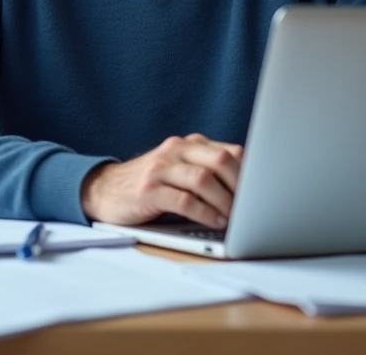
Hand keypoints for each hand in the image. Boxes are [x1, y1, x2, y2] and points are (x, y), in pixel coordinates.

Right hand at [80, 133, 242, 228]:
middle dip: (241, 187)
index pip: (230, 151)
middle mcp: (175, 150)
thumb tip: (250, 190)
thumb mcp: (179, 170)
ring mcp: (160, 168)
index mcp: (188, 144)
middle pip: (220, 161)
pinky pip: (183, 200)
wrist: (103, 190)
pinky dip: (203, 213)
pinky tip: (213, 221)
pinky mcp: (147, 190)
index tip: (263, 194)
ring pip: (203, 179)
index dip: (250, 173)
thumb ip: (207, 171)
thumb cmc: (151, 185)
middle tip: (252, 208)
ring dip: (224, 201)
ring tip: (234, 218)